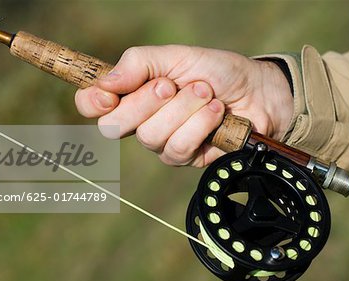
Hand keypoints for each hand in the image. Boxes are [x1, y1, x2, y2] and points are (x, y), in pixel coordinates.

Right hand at [75, 45, 292, 166]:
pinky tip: (215, 113)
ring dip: (182, 110)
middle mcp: (141, 120)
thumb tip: (104, 83)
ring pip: (150, 136)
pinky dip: (199, 125)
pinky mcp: (184, 157)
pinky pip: (178, 148)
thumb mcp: (176, 56)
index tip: (109, 95)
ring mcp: (161, 142)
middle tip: (172, 85)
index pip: (91, 105)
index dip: (92, 103)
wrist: (257, 91)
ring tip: (205, 93)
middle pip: (115, 126)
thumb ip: (138, 64)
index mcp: (132, 93)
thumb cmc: (216, 71)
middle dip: (146, 102)